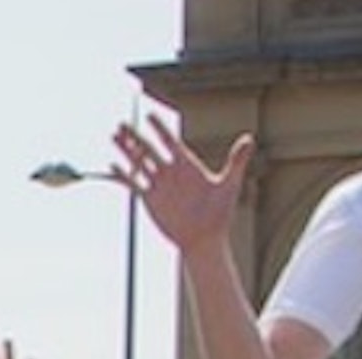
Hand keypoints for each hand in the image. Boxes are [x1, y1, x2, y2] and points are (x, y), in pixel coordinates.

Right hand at [111, 113, 253, 252]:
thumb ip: (236, 161)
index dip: (159, 128)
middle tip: (122, 123)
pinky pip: (134, 184)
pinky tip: (113, 165)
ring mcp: (159, 185)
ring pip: (139, 163)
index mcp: (187, 165)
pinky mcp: (151, 200)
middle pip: (149, 149)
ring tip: (113, 137)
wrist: (205, 239)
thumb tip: (248, 138)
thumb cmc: (219, 214)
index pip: (169, 141)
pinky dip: (123, 175)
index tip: (148, 116)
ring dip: (126, 151)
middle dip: (135, 137)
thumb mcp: (228, 184)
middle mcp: (171, 172)